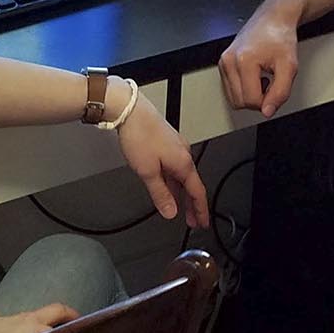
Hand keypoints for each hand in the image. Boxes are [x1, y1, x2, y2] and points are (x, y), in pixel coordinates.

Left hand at [114, 89, 209, 225]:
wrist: (130, 110)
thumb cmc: (140, 135)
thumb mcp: (148, 171)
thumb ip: (160, 194)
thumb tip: (170, 211)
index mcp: (184, 162)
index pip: (197, 192)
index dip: (200, 210)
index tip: (202, 222)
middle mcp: (184, 154)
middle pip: (192, 185)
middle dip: (192, 205)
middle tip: (192, 220)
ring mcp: (176, 147)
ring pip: (183, 176)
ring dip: (182, 193)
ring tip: (179, 208)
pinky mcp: (167, 143)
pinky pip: (176, 167)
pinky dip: (174, 180)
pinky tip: (167, 185)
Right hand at [218, 5, 298, 116]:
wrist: (273, 19)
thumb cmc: (280, 37)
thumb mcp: (289, 66)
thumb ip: (280, 92)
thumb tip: (268, 111)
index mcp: (244, 60)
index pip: (251, 100)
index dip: (267, 101)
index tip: (276, 89)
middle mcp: (229, 61)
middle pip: (239, 102)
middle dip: (258, 99)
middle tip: (271, 84)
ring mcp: (224, 62)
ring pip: (233, 98)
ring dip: (250, 95)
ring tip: (263, 79)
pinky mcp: (223, 63)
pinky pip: (231, 89)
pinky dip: (244, 89)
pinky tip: (255, 77)